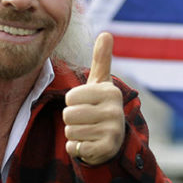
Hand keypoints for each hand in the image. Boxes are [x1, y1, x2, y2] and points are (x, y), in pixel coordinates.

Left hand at [63, 32, 123, 165]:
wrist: (113, 140)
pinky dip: (77, 148)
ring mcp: (111, 131)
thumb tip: (106, 33)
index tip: (87, 104)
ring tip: (89, 131)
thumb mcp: (101, 83)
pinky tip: (89, 144)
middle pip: (68, 114)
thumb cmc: (100, 106)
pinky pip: (74, 148)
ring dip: (75, 133)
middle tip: (87, 119)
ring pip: (70, 131)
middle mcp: (114, 111)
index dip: (73, 102)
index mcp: (110, 92)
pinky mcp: (105, 149)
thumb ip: (102, 59)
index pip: (70, 97)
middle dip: (72, 119)